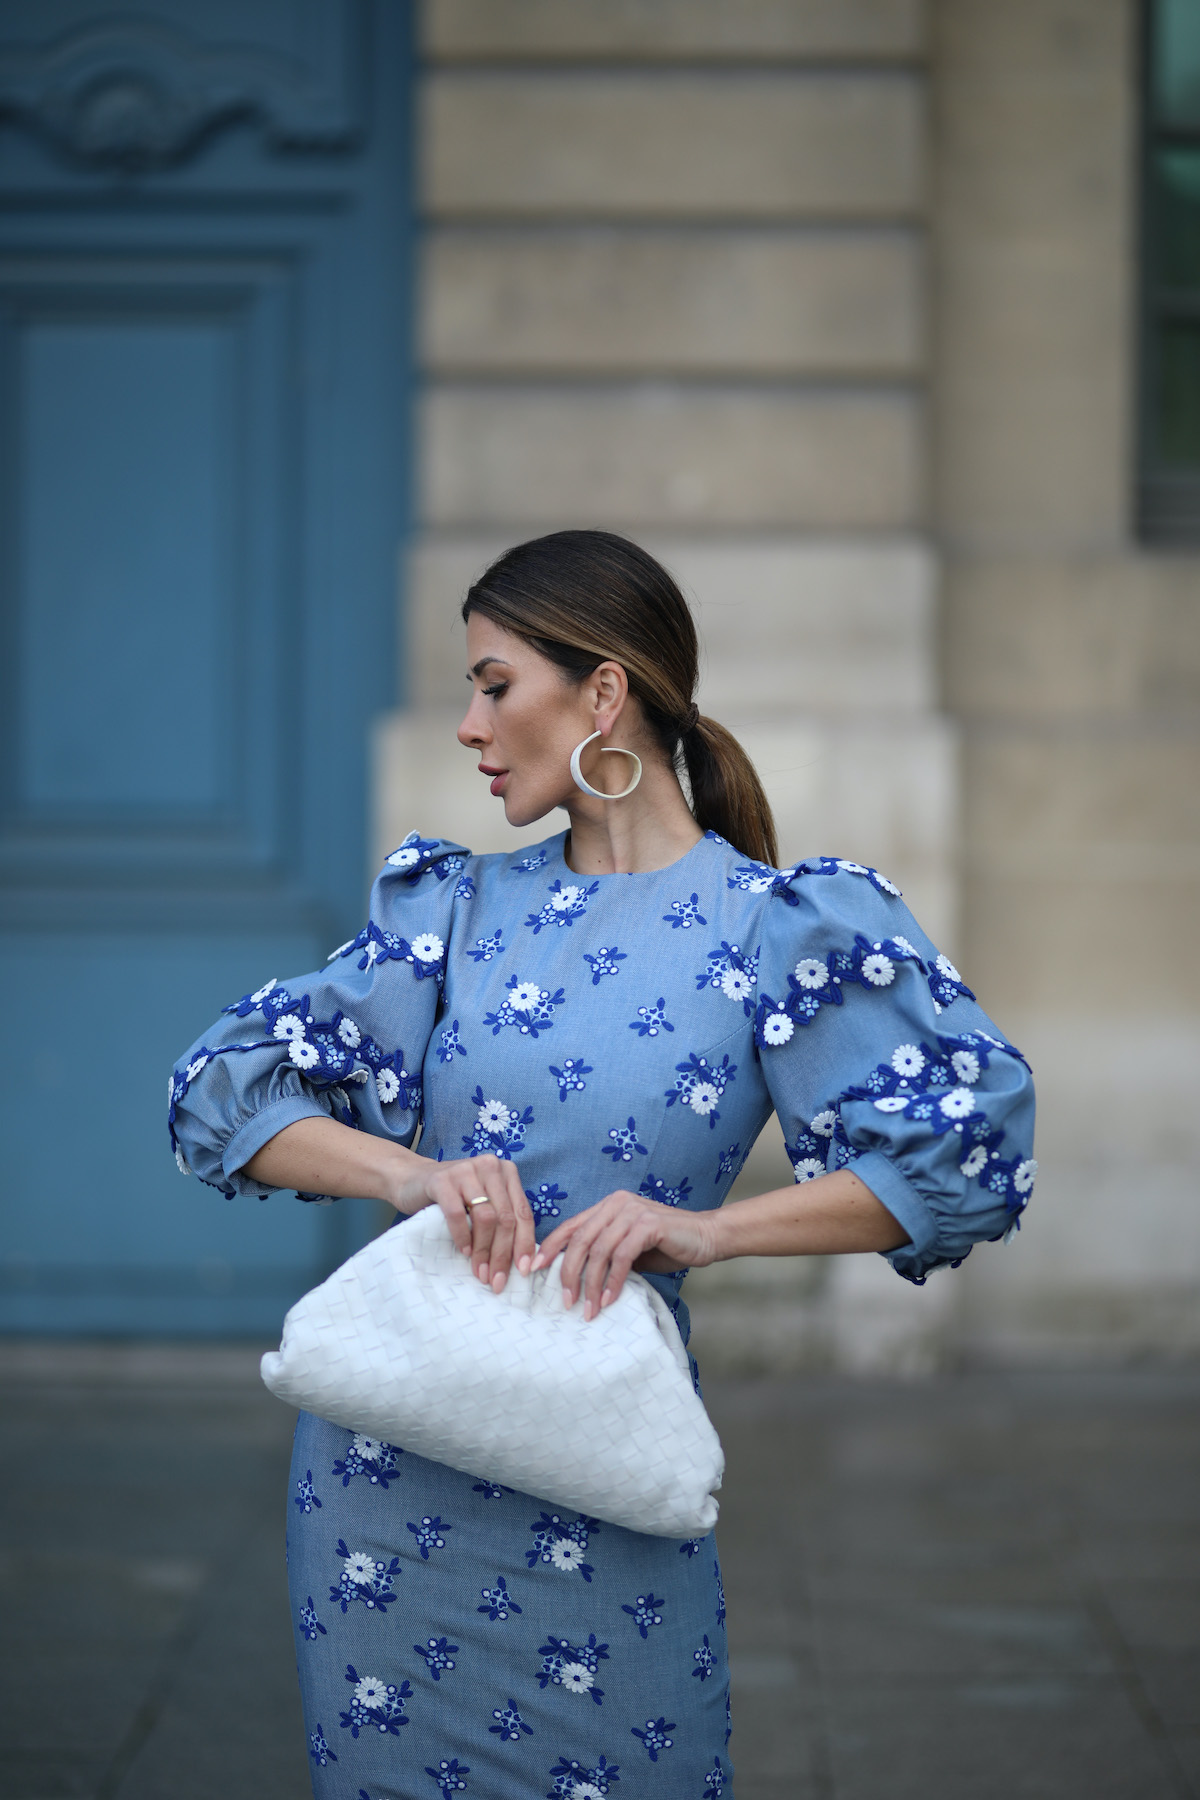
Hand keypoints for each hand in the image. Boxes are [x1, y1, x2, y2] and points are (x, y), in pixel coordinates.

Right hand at [389, 1153, 534, 1292]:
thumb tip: (521, 1261)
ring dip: (483, 1250)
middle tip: (496, 1280)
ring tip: (479, 1270)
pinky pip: (457, 1214)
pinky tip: (464, 1251)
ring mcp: (466, 1170)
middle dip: (502, 1254)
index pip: (523, 1213)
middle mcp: (490, 1166)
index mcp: (507, 1172)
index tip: (524, 1270)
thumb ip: (502, 1221)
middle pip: (505, 1218)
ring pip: (486, 1217)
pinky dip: (462, 1236)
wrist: (412, 1179)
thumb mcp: (483, 1204)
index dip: (525, 1244)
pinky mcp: (442, 1179)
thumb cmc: (453, 1197)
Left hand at [531, 1190, 719, 1318]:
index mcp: (607, 1206)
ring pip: (599, 1250)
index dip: (548, 1248)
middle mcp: (616, 1204)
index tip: (532, 1270)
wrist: (707, 1237)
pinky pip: (622, 1256)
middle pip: (580, 1239)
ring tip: (590, 1308)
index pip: (570, 1227)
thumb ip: (604, 1255)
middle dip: (568, 1273)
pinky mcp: (649, 1224)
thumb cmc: (666, 1246)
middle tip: (566, 1302)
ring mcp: (632, 1211)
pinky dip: (613, 1280)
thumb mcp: (628, 1250)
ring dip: (592, 1284)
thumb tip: (573, 1278)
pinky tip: (610, 1299)